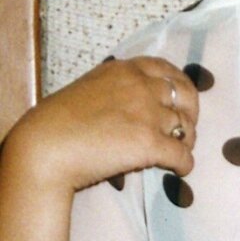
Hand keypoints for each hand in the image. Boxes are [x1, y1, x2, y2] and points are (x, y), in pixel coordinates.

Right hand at [6, 57, 199, 192]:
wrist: (46, 146)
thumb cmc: (58, 122)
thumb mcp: (90, 88)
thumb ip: (116, 89)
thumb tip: (133, 105)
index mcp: (124, 69)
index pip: (166, 69)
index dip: (181, 86)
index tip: (182, 100)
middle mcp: (141, 87)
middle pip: (185, 96)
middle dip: (191, 113)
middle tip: (187, 129)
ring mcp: (148, 114)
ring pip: (186, 127)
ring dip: (187, 141)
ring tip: (179, 153)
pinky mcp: (150, 143)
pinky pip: (182, 155)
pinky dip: (185, 164)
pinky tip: (180, 171)